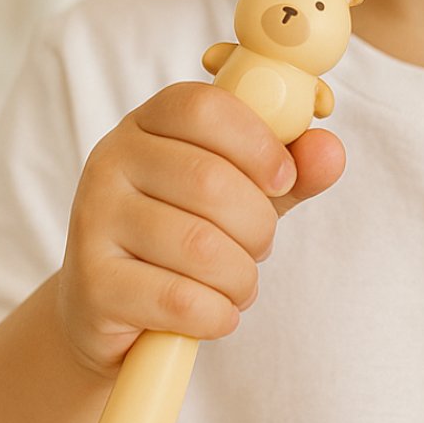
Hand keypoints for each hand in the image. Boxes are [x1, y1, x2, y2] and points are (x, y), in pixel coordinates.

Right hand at [57, 82, 345, 377]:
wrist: (116, 310)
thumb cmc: (188, 233)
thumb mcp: (244, 192)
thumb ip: (291, 169)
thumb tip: (331, 150)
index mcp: (148, 122)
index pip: (205, 108)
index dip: (258, 143)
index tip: (283, 179)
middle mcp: (111, 160)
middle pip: (209, 181)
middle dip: (257, 225)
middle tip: (260, 246)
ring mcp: (93, 220)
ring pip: (198, 247)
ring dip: (241, 277)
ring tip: (237, 283)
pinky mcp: (92, 284)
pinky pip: (179, 300)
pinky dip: (217, 314)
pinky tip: (215, 313)